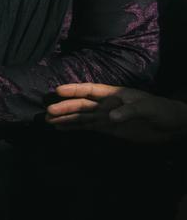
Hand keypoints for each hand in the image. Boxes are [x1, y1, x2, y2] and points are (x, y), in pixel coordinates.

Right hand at [47, 83, 186, 142]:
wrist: (172, 125)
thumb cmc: (162, 111)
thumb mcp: (149, 108)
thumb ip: (130, 111)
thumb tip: (111, 116)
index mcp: (114, 95)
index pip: (91, 90)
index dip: (75, 90)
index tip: (58, 91)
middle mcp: (106, 104)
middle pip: (82, 105)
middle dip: (65, 108)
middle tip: (48, 112)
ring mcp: (106, 117)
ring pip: (81, 116)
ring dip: (65, 118)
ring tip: (48, 121)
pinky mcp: (108, 129)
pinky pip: (87, 127)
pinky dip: (74, 127)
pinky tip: (61, 129)